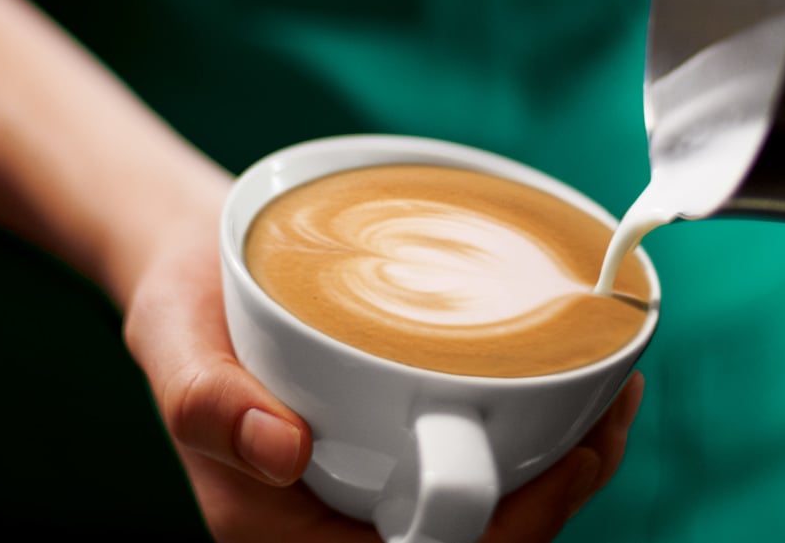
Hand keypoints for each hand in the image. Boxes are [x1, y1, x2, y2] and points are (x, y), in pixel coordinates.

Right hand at [123, 191, 644, 542]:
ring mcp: (371, 477)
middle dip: (556, 496)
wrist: (192, 268)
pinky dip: (532, 427)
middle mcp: (337, 517)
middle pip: (471, 538)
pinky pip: (475, 454)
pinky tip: (567, 380)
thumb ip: (206, 401)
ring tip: (612, 395)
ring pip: (485, 502)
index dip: (509, 531)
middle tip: (611, 417)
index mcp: (286, 528)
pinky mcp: (391, 435)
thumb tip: (282, 451)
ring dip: (560, 463)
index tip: (570, 460)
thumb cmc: (182, 310)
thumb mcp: (172, 343)